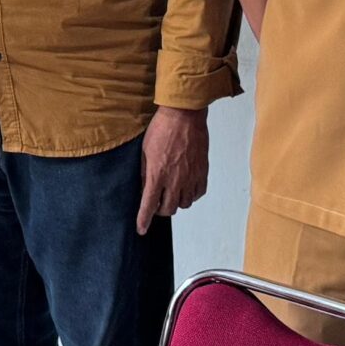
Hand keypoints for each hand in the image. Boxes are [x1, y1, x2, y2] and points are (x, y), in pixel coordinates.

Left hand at [136, 107, 209, 228]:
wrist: (184, 116)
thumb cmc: (162, 129)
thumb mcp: (144, 151)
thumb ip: (145, 173)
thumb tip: (144, 189)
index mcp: (157, 174)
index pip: (149, 205)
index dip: (144, 220)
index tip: (142, 229)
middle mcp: (175, 179)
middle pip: (169, 209)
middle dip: (161, 210)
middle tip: (157, 202)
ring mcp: (191, 177)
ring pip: (184, 204)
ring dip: (176, 202)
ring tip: (172, 192)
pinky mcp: (202, 172)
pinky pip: (198, 194)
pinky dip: (191, 195)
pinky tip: (186, 187)